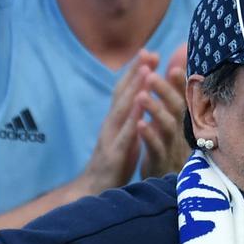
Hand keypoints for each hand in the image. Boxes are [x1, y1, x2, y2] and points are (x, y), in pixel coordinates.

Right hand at [78, 50, 155, 193]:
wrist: (94, 191)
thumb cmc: (114, 165)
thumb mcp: (126, 138)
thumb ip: (132, 120)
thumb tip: (144, 102)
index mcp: (116, 121)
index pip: (126, 91)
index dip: (136, 71)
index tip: (150, 52)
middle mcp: (111, 125)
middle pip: (123, 94)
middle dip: (136, 72)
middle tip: (149, 52)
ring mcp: (111, 139)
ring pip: (123, 110)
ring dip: (134, 90)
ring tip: (147, 73)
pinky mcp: (114, 156)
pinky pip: (124, 137)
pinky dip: (132, 124)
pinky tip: (141, 113)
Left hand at [137, 44, 190, 178]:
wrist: (163, 181)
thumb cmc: (168, 144)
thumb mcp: (173, 115)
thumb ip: (176, 84)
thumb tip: (182, 51)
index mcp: (181, 118)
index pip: (183, 95)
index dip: (180, 81)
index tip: (173, 65)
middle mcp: (180, 130)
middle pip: (177, 108)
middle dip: (166, 90)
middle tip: (151, 75)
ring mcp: (172, 147)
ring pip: (168, 126)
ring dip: (156, 110)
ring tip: (142, 96)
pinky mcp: (161, 162)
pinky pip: (156, 148)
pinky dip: (149, 135)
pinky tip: (140, 124)